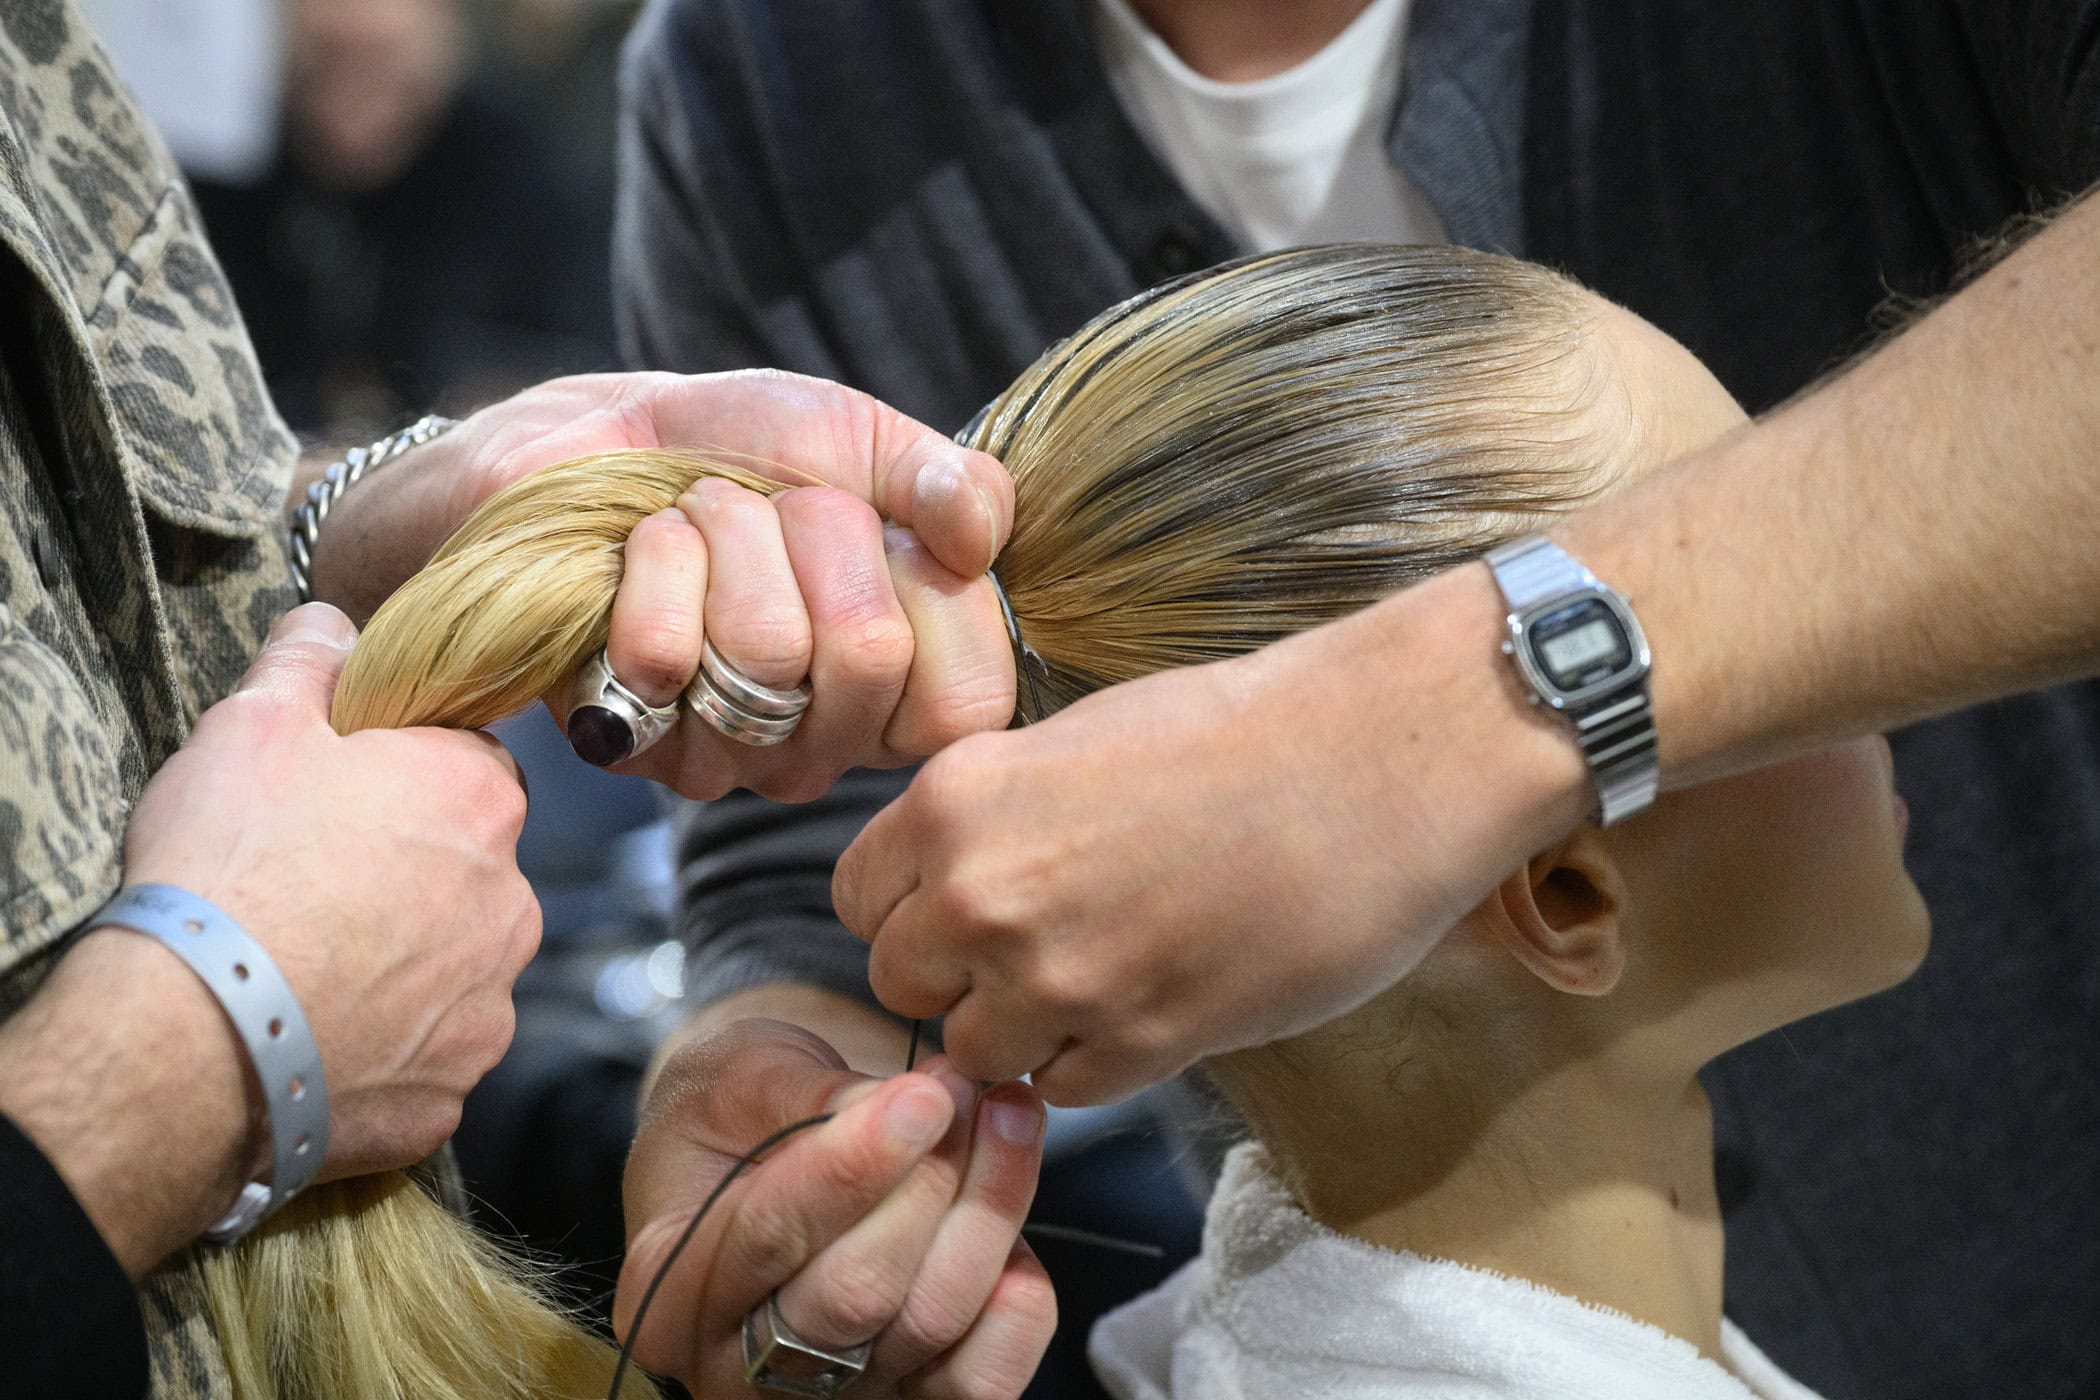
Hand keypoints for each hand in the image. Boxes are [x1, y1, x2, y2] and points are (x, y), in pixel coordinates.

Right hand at [123, 603, 539, 1178]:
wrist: (199, 1029)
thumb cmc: (231, 864)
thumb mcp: (253, 723)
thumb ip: (307, 660)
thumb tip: (333, 622)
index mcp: (480, 798)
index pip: (470, 768)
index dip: (405, 779)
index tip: (346, 801)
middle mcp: (513, 898)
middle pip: (472, 870)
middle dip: (412, 874)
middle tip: (318, 887)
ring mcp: (491, 1000)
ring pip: (458, 965)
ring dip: (406, 964)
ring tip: (313, 968)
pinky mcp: (454, 1086)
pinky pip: (430, 1054)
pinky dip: (388, 1048)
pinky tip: (322, 1037)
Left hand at [307, 370, 1020, 800]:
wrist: (597, 436)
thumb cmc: (747, 447)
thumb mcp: (870, 445)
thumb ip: (954, 488)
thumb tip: (979, 538)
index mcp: (907, 688)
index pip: (964, 700)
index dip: (929, 592)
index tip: (884, 531)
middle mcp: (827, 745)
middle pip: (869, 658)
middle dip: (816, 532)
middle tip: (774, 510)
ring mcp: (730, 758)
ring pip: (766, 650)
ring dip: (727, 537)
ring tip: (702, 524)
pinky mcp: (632, 744)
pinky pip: (665, 655)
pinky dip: (653, 559)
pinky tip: (642, 556)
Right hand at [615, 1019, 1053, 1399]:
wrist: (762, 1148)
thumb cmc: (739, 1110)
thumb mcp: (740, 1074)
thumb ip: (809, 1095)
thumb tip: (909, 1107)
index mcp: (666, 1289)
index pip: (768, 1235)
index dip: (856, 1164)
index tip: (926, 1094)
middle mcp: (734, 1367)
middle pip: (858, 1293)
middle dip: (929, 1181)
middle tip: (965, 1089)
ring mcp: (825, 1398)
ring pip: (928, 1322)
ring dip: (987, 1210)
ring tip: (1007, 1117)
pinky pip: (979, 1382)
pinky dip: (1017, 1309)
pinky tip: (1016, 1227)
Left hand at [834, 566, 1592, 1104]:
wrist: (1375, 763)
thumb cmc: (1240, 731)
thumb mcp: (1077, 737)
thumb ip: (991, 813)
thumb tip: (948, 873)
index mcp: (956, 801)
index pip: (856, 899)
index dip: (908, 909)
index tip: (960, 906)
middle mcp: (983, 895)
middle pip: (901, 984)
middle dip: (956, 977)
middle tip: (1036, 946)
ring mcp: (1059, 979)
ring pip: (975, 1053)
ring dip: (1022, 1031)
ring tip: (1101, 976)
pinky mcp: (1142, 1044)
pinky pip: (1063, 1089)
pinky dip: (1093, 1061)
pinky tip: (1152, 999)